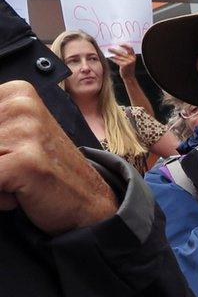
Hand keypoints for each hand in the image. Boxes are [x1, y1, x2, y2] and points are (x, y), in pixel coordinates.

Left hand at [0, 81, 116, 234]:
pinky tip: (18, 195)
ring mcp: (26, 130)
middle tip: (9, 172)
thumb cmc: (45, 173)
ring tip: (14, 183)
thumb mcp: (9, 139)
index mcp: (15, 93)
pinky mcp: (26, 161)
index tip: (8, 154)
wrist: (90, 203)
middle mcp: (21, 104)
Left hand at [107, 43, 137, 79]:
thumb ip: (126, 56)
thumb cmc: (127, 69)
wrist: (129, 77)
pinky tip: (109, 57)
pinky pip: (116, 60)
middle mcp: (132, 59)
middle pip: (122, 52)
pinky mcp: (124, 65)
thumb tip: (116, 49)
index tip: (119, 44)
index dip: (125, 45)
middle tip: (109, 48)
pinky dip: (112, 58)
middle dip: (115, 50)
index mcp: (134, 57)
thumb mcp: (129, 61)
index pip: (130, 48)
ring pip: (118, 56)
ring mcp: (128, 62)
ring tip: (108, 51)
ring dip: (112, 53)